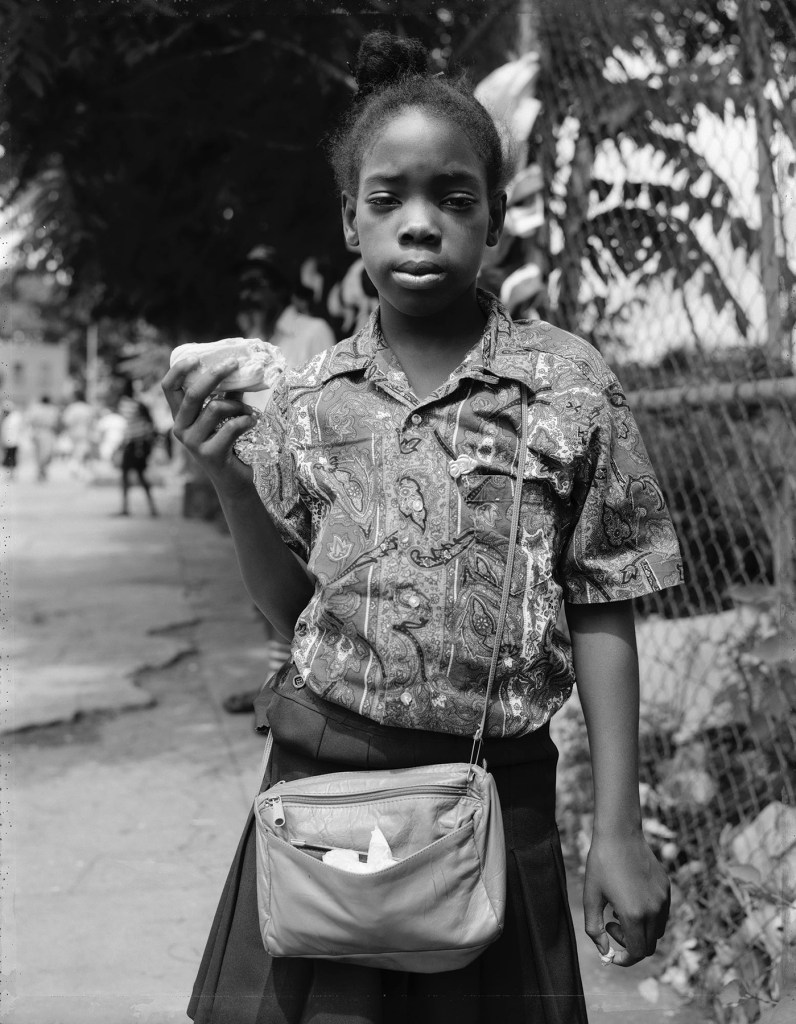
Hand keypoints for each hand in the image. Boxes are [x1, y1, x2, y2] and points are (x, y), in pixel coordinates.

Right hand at [161, 356, 256, 498]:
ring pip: (216, 408)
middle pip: (193, 393)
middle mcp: (180, 429)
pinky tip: (253, 422)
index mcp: (180, 416)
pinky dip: (246, 421)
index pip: (168, 388)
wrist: (233, 481)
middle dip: (215, 375)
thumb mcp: (223, 416)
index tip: (197, 357)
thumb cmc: (228, 444)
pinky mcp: (210, 454)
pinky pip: (231, 427)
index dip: (179, 370)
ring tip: (250, 411)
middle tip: (235, 364)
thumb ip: (226, 395)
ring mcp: (193, 443)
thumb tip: (239, 369)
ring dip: (239, 405)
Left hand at [583, 830, 669, 966]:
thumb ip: (594, 929)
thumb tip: (604, 951)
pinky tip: (631, 896)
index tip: (612, 954)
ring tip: (620, 908)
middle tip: (611, 924)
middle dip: (629, 943)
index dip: (624, 959)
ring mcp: (663, 899)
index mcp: (634, 914)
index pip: (636, 952)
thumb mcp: (591, 897)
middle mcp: (654, 910)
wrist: (620, 834)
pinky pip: (662, 914)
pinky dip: (649, 916)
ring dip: (640, 930)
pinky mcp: (667, 889)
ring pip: (657, 931)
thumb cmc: (601, 864)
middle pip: (648, 946)